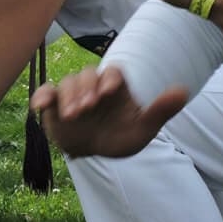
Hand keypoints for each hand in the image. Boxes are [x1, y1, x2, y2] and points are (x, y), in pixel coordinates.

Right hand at [30, 65, 186, 157]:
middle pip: (87, 75)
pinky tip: (39, 106)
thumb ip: (160, 110)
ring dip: (68, 97)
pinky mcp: (54, 103)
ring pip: (67, 83)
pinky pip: (45, 93)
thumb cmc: (121, 135)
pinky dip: (41, 96)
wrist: (96, 149)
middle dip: (86, 90)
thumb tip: (183, 91)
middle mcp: (93, 85)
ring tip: (71, 115)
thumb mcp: (143, 128)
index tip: (108, 93)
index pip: (113, 73)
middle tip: (86, 109)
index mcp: (115, 86)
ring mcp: (72, 93)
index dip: (109, 79)